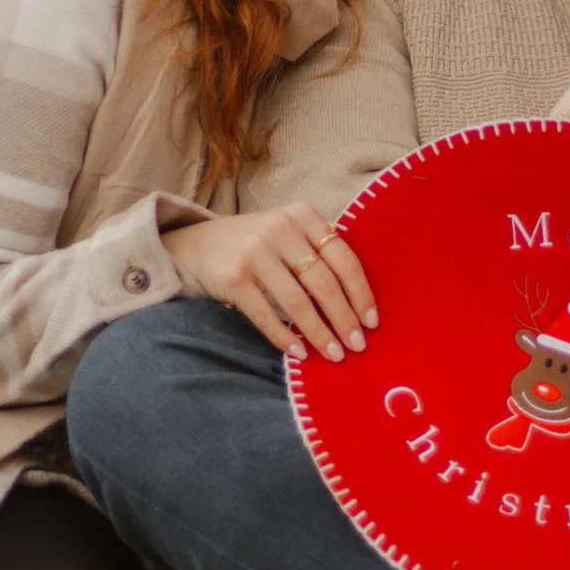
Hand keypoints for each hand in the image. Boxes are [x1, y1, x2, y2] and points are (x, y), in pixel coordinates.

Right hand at [160, 202, 374, 361]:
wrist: (197, 245)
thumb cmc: (256, 244)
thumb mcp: (289, 233)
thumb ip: (319, 252)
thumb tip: (358, 303)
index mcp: (303, 215)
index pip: (344, 259)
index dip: (361, 294)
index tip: (372, 322)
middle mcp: (281, 229)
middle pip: (324, 283)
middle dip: (344, 319)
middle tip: (357, 345)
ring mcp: (255, 253)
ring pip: (298, 303)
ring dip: (319, 334)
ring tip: (334, 354)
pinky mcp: (234, 278)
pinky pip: (267, 316)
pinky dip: (285, 338)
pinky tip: (300, 354)